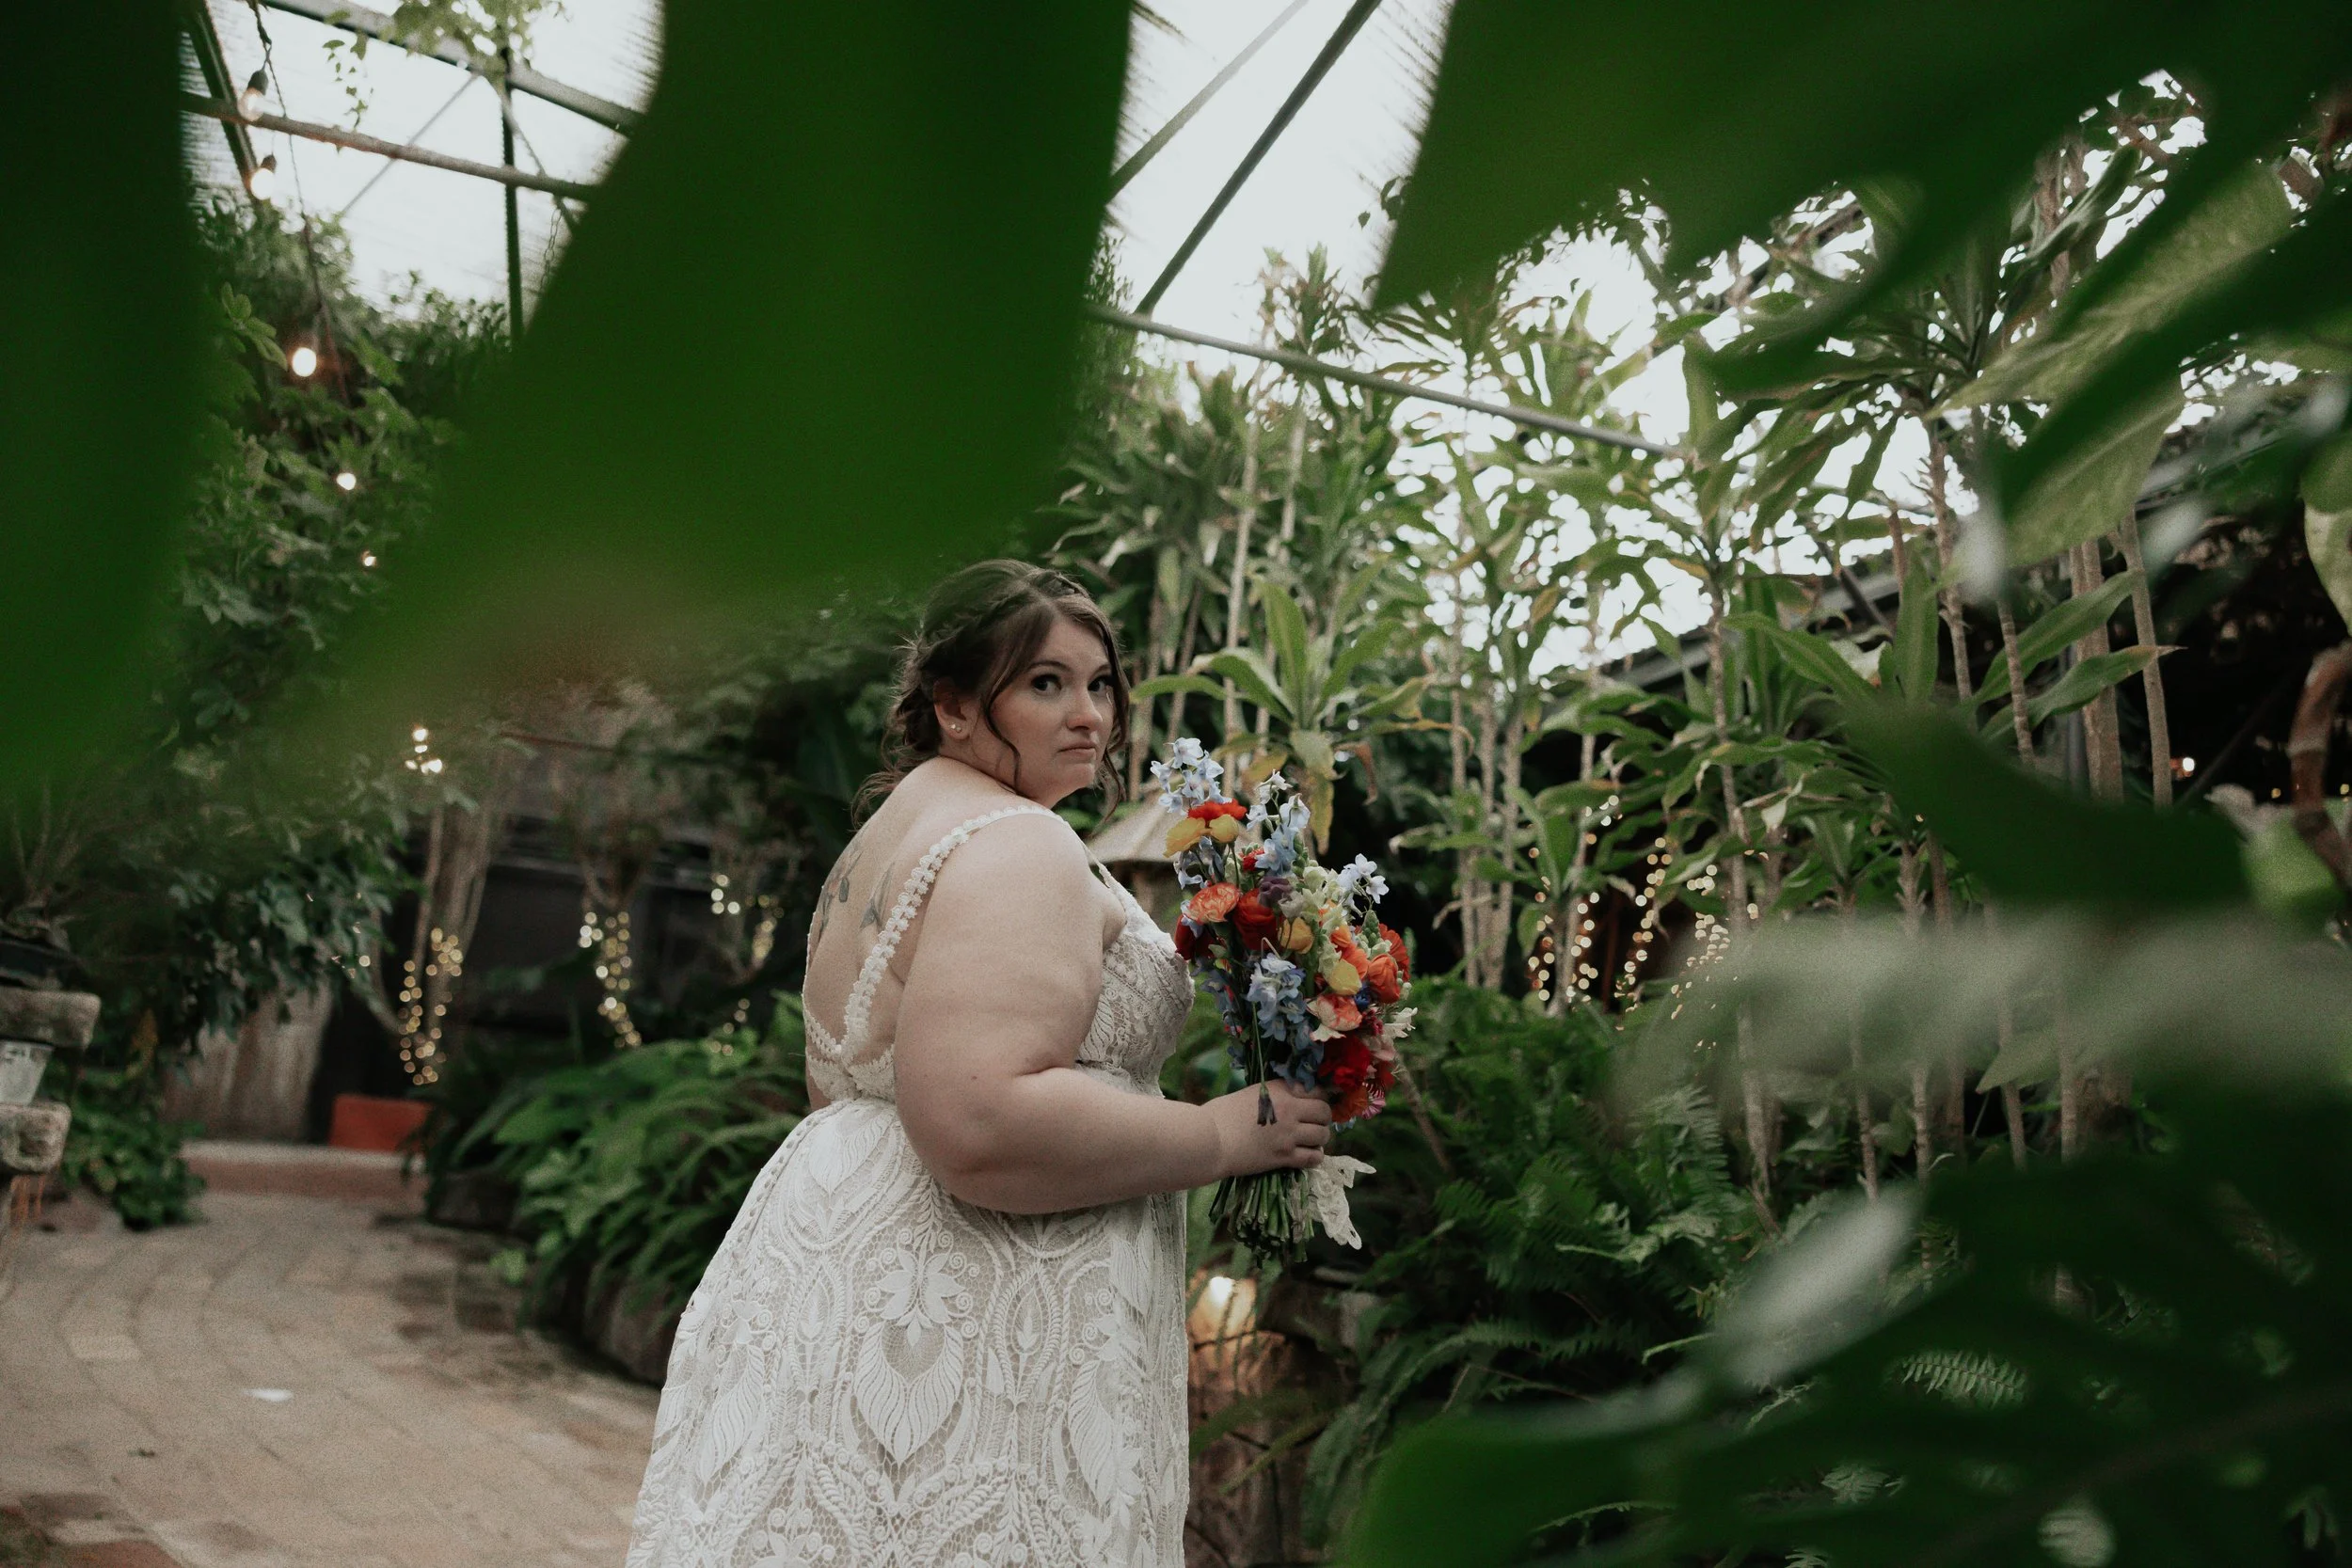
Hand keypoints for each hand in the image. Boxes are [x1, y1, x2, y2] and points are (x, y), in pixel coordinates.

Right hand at [1206, 1079, 1331, 1177]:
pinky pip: (1314, 1158)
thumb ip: (1273, 1095)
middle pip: (1324, 1112)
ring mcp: (1289, 1134)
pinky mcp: (1284, 1157)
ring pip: (1323, 1135)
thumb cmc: (1220, 1114)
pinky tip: (1306, 1155)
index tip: (1311, 1103)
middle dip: (1322, 1118)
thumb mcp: (1250, 1094)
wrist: (1209, 1140)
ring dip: (1319, 1138)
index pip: (1315, 1089)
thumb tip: (1289, 1099)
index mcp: (1279, 1089)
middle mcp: (1289, 1109)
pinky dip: (1314, 1157)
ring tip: (1310, 1141)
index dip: (1317, 1097)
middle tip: (1312, 1123)